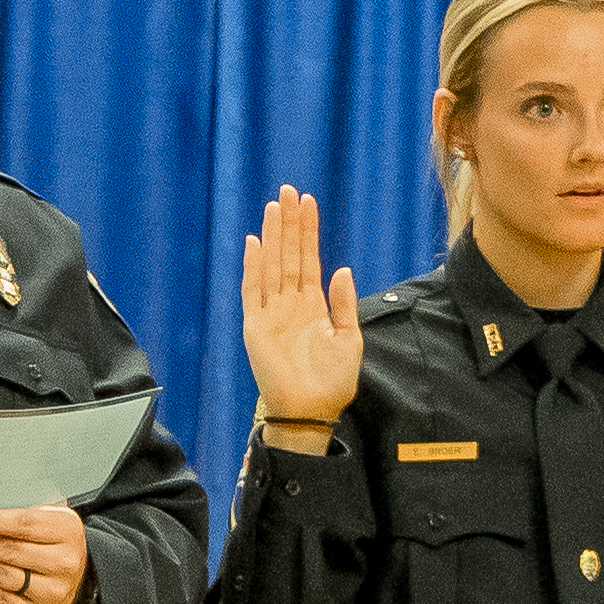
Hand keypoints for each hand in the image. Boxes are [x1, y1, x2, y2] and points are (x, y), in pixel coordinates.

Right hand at [238, 185, 362, 422]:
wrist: (312, 412)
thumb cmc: (333, 383)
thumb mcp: (350, 340)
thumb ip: (345, 304)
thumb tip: (342, 269)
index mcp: (313, 306)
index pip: (309, 260)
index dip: (308, 232)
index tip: (308, 203)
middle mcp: (290, 304)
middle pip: (289, 255)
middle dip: (289, 224)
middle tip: (288, 191)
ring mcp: (272, 313)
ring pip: (271, 266)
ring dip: (272, 237)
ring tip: (274, 207)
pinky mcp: (256, 327)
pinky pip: (252, 291)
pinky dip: (253, 267)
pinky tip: (254, 243)